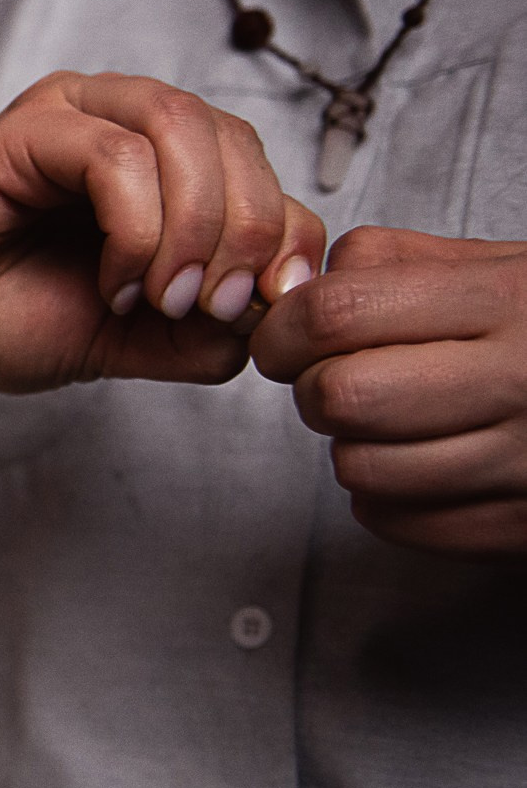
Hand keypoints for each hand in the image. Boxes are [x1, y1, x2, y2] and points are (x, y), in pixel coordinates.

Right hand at [0, 72, 327, 392]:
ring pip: (185, 128)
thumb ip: (201, 334)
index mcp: (156, 171)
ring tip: (160, 296)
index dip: (288, 240)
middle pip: (236, 139)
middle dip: (248, 234)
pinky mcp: (21, 130)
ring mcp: (71, 118)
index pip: (265, 173)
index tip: (262, 313)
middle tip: (208, 308)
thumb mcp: (124, 341)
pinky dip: (137, 224)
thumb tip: (278, 318)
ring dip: (197, 225)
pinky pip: (114, 151)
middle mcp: (120, 127)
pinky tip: (113, 280)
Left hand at [251, 227, 526, 554]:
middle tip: (336, 379)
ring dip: (353, 446)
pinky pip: (399, 523)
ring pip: (362, 469)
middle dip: (314, 389)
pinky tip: (419, 464)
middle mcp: (522, 380)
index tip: (283, 337)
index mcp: (508, 300)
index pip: (338, 313)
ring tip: (391, 422)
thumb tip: (301, 289)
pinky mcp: (524, 525)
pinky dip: (386, 499)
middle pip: (341, 397)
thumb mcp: (505, 264)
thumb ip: (401, 262)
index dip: (284, 328)